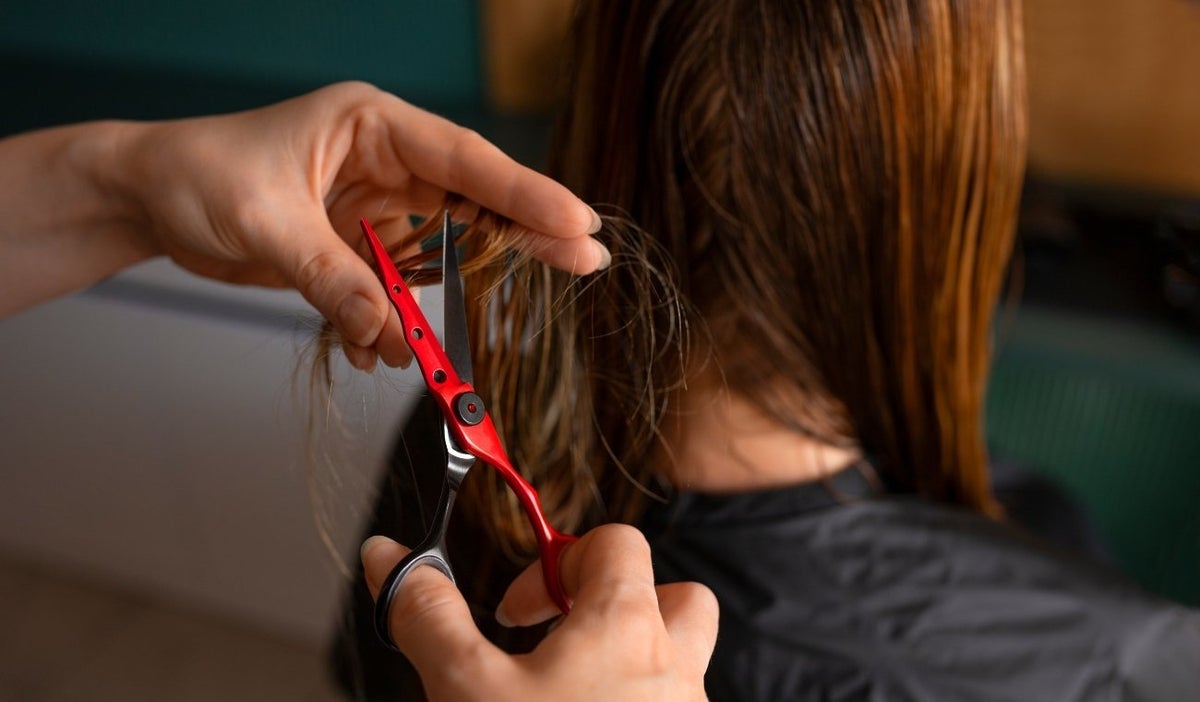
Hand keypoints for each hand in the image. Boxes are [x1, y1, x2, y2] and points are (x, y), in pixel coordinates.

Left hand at [122, 82, 604, 367]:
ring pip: (440, 252)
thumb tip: (387, 334)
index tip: (575, 222)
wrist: (151, 197)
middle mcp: (386, 161)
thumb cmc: (199, 176)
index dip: (525, 191)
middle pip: (475, 200)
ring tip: (436, 349)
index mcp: (373, 126)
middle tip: (586, 260)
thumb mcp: (265, 222)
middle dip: (526, 233)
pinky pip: (397, 289)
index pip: (465, 160)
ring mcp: (376, 206)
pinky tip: (381, 350)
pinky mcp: (359, 246)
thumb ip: (332, 278)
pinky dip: (394, 323)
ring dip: (444, 301)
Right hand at [360, 524, 717, 700]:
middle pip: (674, 596)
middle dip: (618, 605)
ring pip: (680, 661)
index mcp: (626, 628)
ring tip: (562, 695)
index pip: (617, 543)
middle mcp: (675, 670)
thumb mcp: (464, 688)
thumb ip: (428, 614)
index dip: (560, 558)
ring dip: (628, 660)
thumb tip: (388, 555)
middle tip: (560, 641)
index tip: (514, 610)